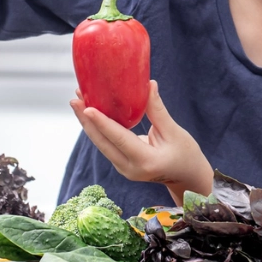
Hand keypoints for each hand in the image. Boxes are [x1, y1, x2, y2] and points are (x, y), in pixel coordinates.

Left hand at [71, 80, 213, 205]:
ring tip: (78, 101)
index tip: (87, 107)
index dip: (102, 122)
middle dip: (86, 120)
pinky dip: (98, 129)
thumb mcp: (174, 132)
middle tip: (75, 99)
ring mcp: (123, 169)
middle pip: (102, 143)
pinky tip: (90, 112)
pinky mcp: (121, 164)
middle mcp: (130, 168)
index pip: (119, 139)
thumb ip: (157, 110)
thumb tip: (148, 84)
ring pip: (101, 144)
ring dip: (89, 123)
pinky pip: (106, 145)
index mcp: (146, 161)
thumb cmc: (185, 154)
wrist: (186, 177)